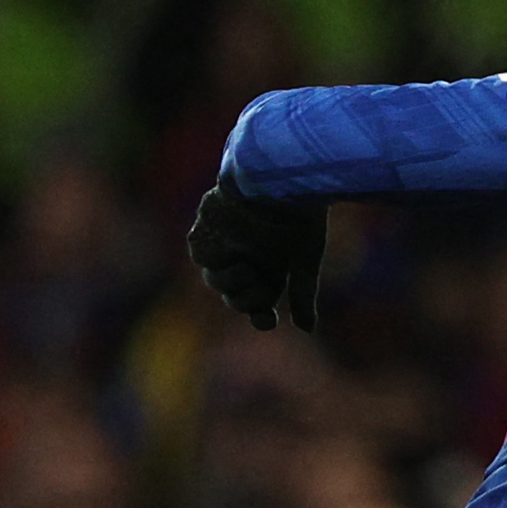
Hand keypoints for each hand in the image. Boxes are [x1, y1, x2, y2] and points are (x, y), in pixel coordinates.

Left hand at [187, 186, 325, 331]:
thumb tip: (306, 330)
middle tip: (261, 295)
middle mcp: (246, 257)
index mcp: (270, 266)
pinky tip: (228, 252)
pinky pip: (200, 250)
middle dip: (246, 299)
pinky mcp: (205, 225)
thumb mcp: (305, 259)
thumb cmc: (298, 215)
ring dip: (230, 281)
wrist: (280, 177)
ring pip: (215, 277)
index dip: (260, 315)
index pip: (259, 302)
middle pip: (235, 295)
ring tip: (247, 269)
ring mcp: (223, 243)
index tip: (268, 321)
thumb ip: (302, 294)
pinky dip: (210, 255)